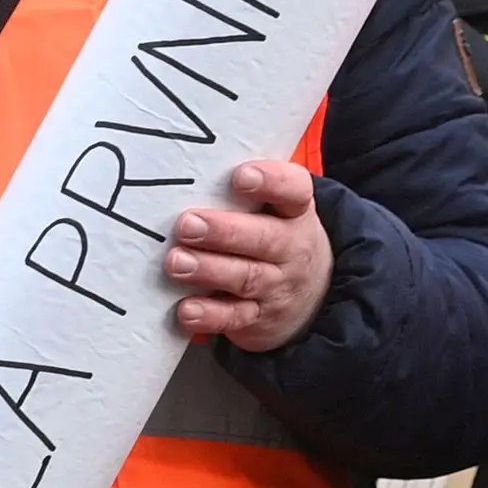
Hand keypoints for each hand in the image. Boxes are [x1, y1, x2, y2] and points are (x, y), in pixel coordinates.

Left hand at [168, 159, 332, 352]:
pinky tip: (186, 309)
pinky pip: (234, 319)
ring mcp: (276, 287)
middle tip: (187, 224)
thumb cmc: (274, 237)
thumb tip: (181, 168)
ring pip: (245, 278)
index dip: (271, 182)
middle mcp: (291, 249)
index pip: (294, 191)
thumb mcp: (275, 211)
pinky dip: (210, 315)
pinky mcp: (258, 319)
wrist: (312, 297)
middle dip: (224, 231)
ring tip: (175, 262)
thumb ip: (241, 193)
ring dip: (208, 270)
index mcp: (295, 212)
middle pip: (264, 239)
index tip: (240, 176)